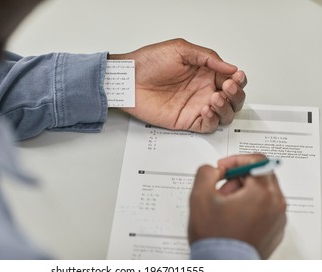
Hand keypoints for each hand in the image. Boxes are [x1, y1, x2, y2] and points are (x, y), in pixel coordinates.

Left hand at [109, 38, 245, 132]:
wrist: (129, 80)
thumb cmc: (149, 62)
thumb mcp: (181, 49)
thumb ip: (208, 57)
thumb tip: (231, 67)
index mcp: (204, 72)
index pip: (231, 79)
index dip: (238, 79)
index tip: (236, 76)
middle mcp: (202, 90)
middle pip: (233, 98)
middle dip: (236, 94)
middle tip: (228, 87)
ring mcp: (196, 106)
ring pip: (224, 114)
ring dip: (227, 107)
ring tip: (216, 97)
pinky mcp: (186, 120)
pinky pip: (208, 125)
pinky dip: (213, 119)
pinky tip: (207, 108)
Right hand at [188, 154, 286, 258]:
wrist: (222, 265)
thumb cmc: (215, 237)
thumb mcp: (200, 196)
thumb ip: (206, 172)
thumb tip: (214, 169)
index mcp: (262, 194)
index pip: (256, 160)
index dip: (235, 159)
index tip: (223, 168)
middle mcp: (276, 205)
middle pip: (259, 176)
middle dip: (237, 178)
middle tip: (220, 188)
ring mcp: (277, 219)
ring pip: (262, 192)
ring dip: (242, 192)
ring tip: (223, 205)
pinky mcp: (274, 230)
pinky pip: (264, 208)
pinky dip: (249, 206)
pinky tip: (232, 217)